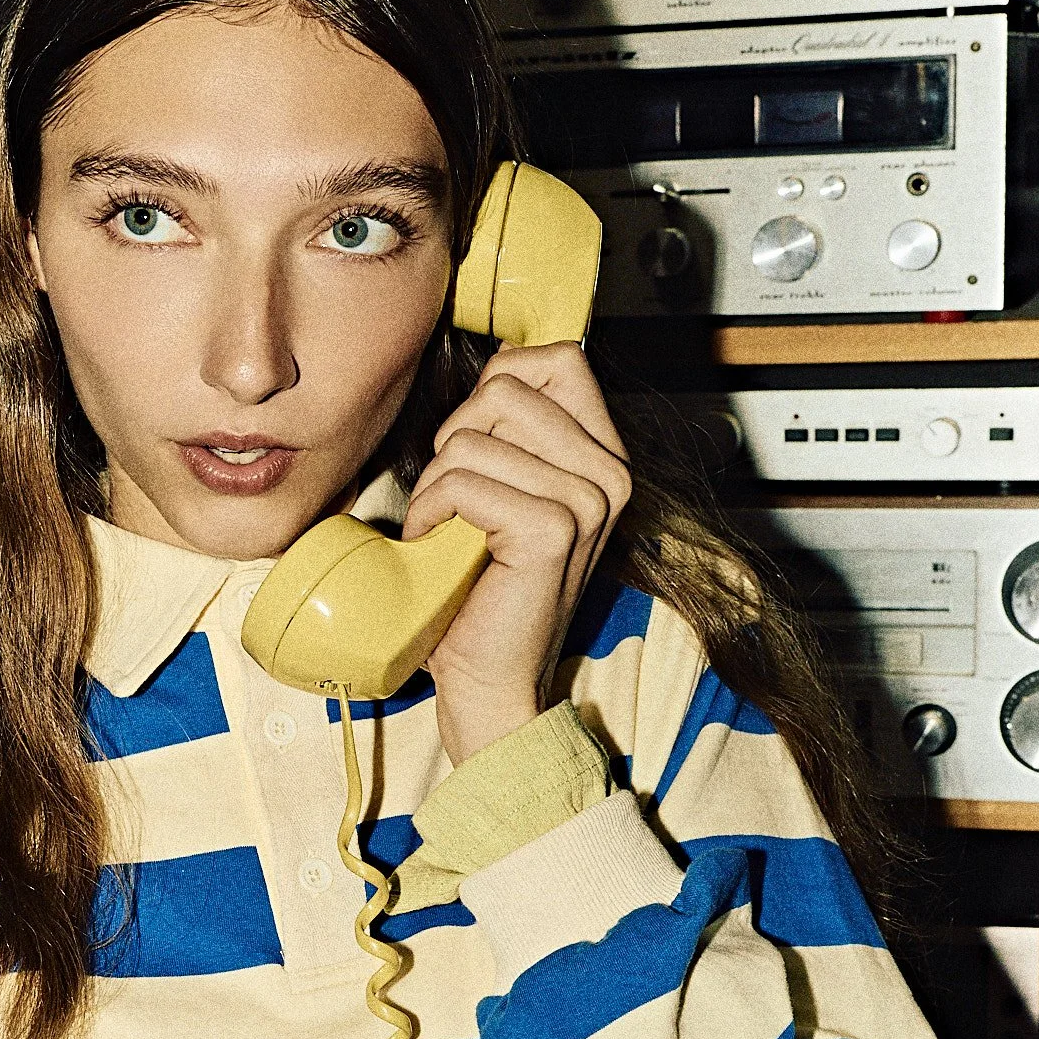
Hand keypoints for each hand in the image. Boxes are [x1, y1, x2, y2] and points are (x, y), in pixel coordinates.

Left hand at [403, 343, 631, 763]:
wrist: (487, 678)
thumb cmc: (482, 588)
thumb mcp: (504, 490)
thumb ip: (512, 429)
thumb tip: (498, 365)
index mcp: (604, 457)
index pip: (559, 359)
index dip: (498, 384)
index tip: (476, 442)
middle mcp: (609, 475)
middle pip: (507, 386)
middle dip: (456, 436)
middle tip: (453, 497)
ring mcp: (587, 502)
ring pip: (473, 436)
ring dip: (435, 484)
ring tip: (446, 530)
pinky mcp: (552, 531)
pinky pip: (461, 481)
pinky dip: (429, 511)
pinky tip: (438, 546)